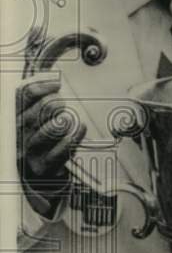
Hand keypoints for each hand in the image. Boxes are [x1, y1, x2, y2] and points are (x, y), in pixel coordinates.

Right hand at [16, 78, 86, 205]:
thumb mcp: (28, 117)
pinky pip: (62, 150)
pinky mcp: (44, 167)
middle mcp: (17, 135)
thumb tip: (51, 77)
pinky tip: (80, 128)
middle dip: (54, 103)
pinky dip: (74, 136)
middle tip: (61, 104)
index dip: (42, 85)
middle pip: (39, 110)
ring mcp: (30, 152)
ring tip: (66, 118)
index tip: (56, 84)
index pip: (23, 95)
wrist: (34, 175)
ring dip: (62, 120)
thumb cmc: (35, 138)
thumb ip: (34, 97)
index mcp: (11, 119)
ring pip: (49, 130)